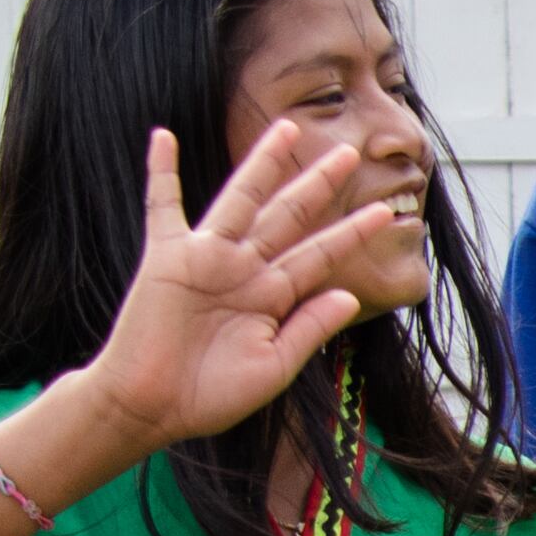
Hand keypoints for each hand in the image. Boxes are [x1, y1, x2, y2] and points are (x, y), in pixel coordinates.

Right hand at [74, 124, 395, 452]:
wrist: (149, 407)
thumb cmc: (208, 396)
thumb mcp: (273, 367)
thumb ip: (310, 328)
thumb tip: (351, 296)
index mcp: (272, 297)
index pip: (320, 255)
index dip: (351, 232)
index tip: (386, 210)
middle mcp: (244, 270)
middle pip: (289, 215)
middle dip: (319, 184)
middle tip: (350, 152)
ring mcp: (206, 258)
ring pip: (242, 198)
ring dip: (263, 163)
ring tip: (288, 128)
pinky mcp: (166, 257)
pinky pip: (162, 205)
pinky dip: (159, 171)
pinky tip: (162, 135)